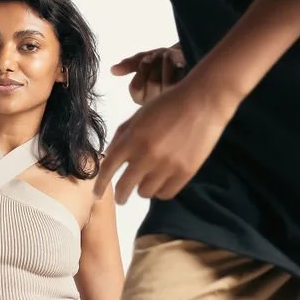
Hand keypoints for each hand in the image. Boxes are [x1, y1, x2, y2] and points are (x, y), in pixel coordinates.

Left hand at [95, 77, 236, 204]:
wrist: (203, 102)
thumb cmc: (169, 105)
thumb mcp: (139, 115)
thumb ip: (122, 136)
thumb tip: (108, 158)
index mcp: (132, 138)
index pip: (109, 167)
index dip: (100, 184)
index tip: (96, 194)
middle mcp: (146, 155)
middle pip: (125, 187)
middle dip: (120, 195)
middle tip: (121, 198)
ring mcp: (166, 166)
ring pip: (145, 192)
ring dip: (142, 189)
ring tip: (147, 181)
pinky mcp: (185, 173)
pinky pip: (165, 194)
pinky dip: (160, 191)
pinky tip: (161, 183)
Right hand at [111, 44, 186, 105]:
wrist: (192, 53)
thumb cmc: (169, 58)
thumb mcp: (147, 59)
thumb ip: (130, 65)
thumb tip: (112, 70)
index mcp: (143, 98)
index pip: (135, 88)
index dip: (141, 69)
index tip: (147, 58)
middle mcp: (156, 105)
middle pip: (149, 84)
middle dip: (153, 64)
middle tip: (159, 55)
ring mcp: (171, 103)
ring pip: (160, 84)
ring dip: (163, 64)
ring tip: (168, 56)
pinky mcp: (185, 98)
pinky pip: (173, 84)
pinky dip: (172, 67)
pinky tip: (177, 62)